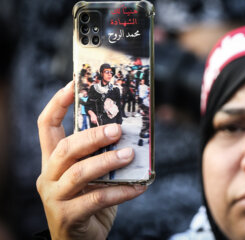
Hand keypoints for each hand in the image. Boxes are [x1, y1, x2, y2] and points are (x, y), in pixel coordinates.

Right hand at [36, 81, 146, 239]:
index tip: (73, 84)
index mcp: (53, 160)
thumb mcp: (93, 175)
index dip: (57, 103)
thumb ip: (102, 155)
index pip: (46, 126)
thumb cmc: (90, 200)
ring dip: (108, 161)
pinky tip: (141, 186)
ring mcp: (55, 197)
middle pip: (66, 148)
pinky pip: (98, 199)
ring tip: (130, 154)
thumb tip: (132, 134)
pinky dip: (122, 191)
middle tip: (118, 129)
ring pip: (79, 173)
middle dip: (92, 136)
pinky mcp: (68, 216)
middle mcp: (49, 175)